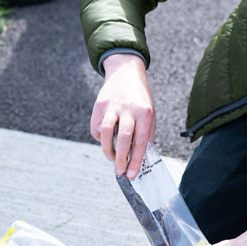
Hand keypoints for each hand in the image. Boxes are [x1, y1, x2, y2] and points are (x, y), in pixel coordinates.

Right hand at [90, 53, 154, 177]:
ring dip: (107, 150)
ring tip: (111, 157)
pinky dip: (99, 138)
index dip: (136, 160)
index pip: (140, 141)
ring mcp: (112, 106)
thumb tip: (142, 155)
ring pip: (106, 133)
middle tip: (120, 171)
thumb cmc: (140, 96)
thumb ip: (147, 132)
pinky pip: (96, 127)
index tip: (132, 174)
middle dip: (121, 159)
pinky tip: (105, 141)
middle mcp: (128, 109)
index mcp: (144, 112)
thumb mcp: (150, 111)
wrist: (126, 70)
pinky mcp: (99, 104)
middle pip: (123, 138)